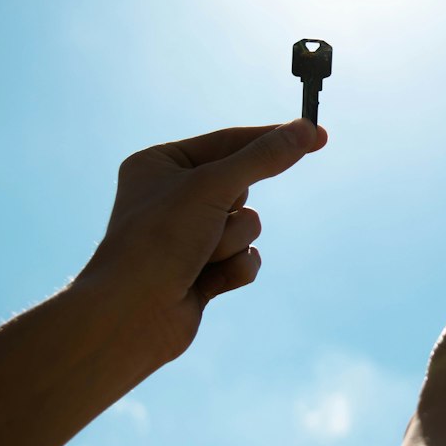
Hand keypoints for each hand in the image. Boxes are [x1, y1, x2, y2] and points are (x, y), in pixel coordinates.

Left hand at [76, 119, 326, 365]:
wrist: (129, 316)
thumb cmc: (157, 241)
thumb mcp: (213, 187)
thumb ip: (263, 158)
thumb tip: (306, 129)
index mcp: (160, 164)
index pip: (228, 141)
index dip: (272, 139)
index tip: (316, 135)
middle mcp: (171, 197)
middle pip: (242, 188)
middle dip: (233, 210)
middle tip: (209, 221)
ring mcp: (187, 236)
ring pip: (246, 227)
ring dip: (231, 243)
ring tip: (198, 258)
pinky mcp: (202, 272)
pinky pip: (245, 259)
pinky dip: (234, 269)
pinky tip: (206, 283)